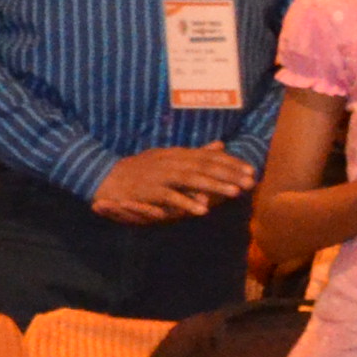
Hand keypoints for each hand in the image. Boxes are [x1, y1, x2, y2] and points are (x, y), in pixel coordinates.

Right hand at [91, 145, 256, 223]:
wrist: (105, 177)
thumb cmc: (139, 169)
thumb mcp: (169, 156)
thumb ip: (195, 153)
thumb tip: (221, 145)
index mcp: (177, 154)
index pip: (209, 156)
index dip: (231, 163)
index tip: (251, 170)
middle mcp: (170, 161)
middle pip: (205, 166)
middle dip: (229, 174)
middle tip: (250, 182)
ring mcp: (159, 175)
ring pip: (191, 179)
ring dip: (214, 186)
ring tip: (234, 193)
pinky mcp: (149, 190)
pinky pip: (170, 197)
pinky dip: (186, 203)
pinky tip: (202, 211)